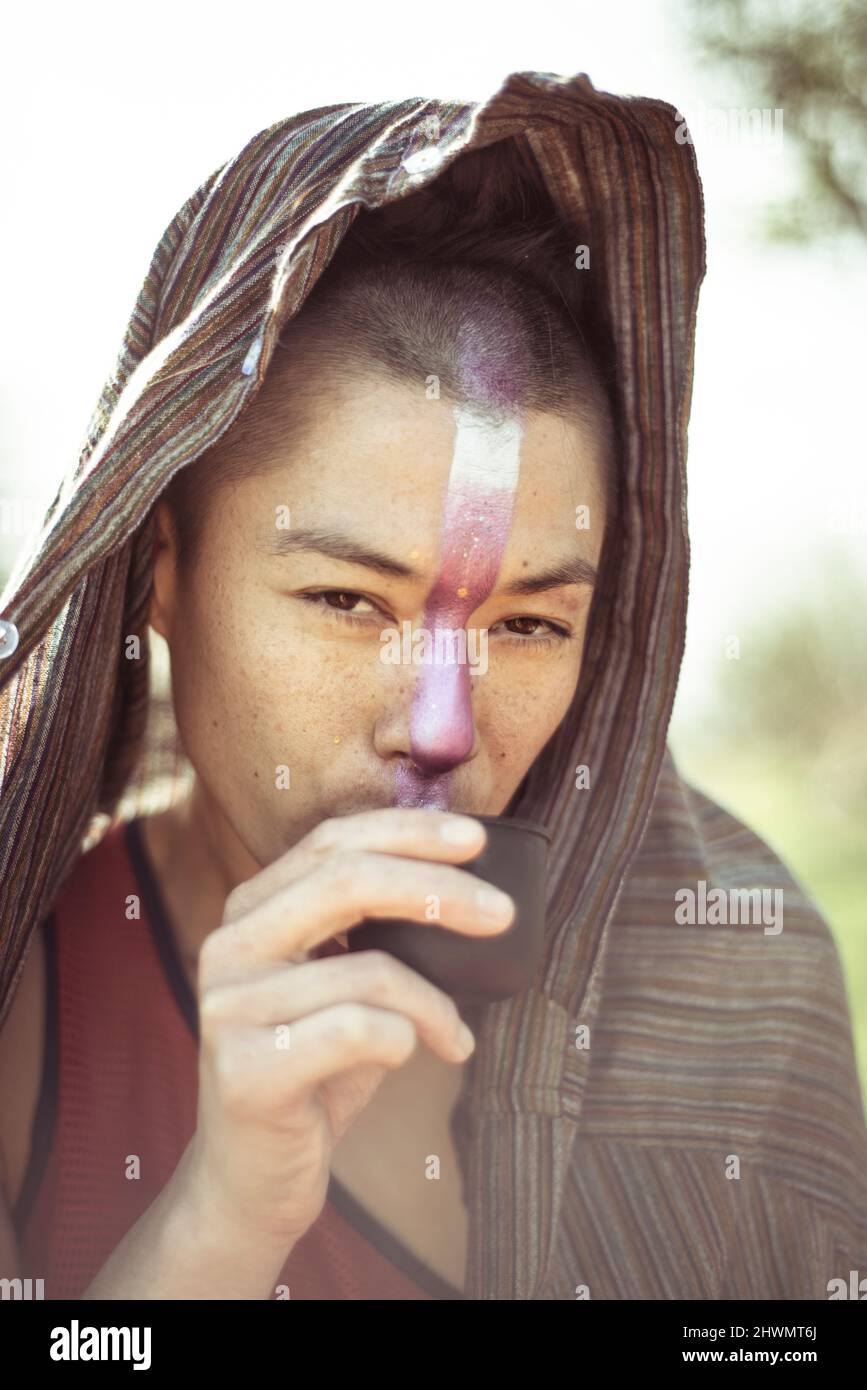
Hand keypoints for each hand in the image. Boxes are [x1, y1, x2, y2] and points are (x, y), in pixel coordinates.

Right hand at [184, 808, 513, 1249]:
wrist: (253, 1179)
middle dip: (438, 889)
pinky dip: (412, 1040)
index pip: (331, 843)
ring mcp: (229, 1008)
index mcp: (251, 912)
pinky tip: (423, 1059)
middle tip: (502, 912)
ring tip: (457, 1036)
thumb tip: (465, 877)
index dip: (406, 831)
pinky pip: (362, 1031)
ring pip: (371, 972)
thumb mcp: (342, 985)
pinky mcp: (247, 1070)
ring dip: (437, 1004)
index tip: (475, 838)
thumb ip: (372, 929)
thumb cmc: (316, 1072)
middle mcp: (228, 946)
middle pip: (346, 882)